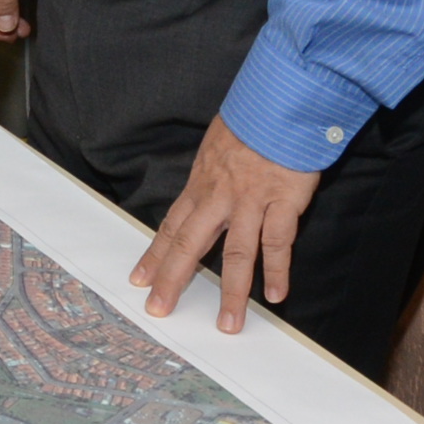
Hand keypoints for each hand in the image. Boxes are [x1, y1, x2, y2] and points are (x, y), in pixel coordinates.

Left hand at [131, 116, 322, 334]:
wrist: (281, 100)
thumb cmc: (251, 119)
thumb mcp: (217, 144)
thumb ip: (212, 172)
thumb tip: (207, 189)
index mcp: (202, 183)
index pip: (171, 225)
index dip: (155, 254)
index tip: (140, 279)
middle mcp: (220, 195)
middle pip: (190, 243)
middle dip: (173, 278)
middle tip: (160, 308)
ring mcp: (251, 200)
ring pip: (236, 252)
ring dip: (232, 291)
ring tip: (227, 323)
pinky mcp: (283, 200)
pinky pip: (278, 241)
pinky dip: (278, 270)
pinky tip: (275, 295)